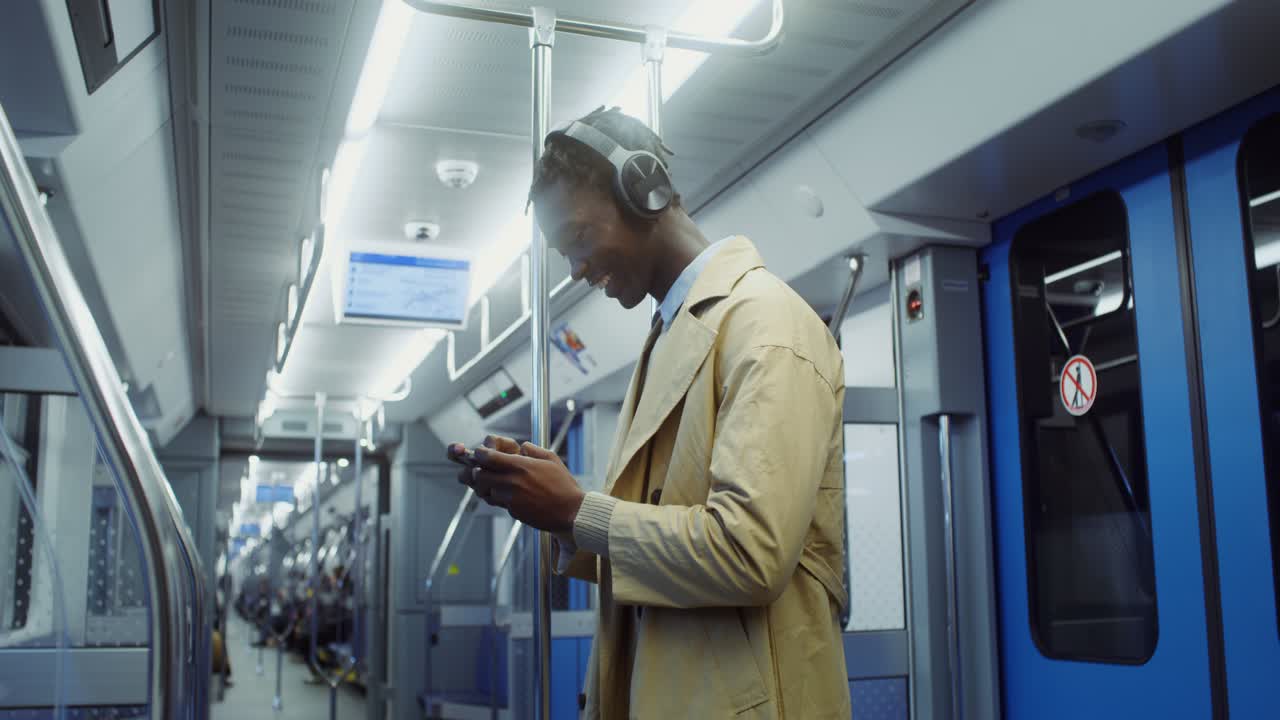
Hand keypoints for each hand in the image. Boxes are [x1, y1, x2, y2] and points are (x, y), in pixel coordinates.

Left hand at [455, 435, 585, 534]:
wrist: (570, 512)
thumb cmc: (563, 485)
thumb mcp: (551, 458)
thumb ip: (532, 449)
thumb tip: (521, 446)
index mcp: (520, 465)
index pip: (487, 457)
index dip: (480, 454)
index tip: (482, 453)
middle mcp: (512, 482)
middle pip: (479, 475)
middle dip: (479, 471)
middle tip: (486, 469)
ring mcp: (511, 498)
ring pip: (486, 491)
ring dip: (489, 486)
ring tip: (500, 483)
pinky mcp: (513, 511)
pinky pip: (498, 503)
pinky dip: (500, 498)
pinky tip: (512, 495)